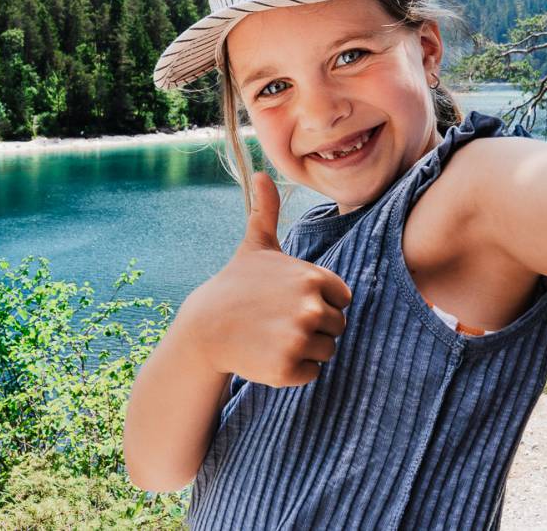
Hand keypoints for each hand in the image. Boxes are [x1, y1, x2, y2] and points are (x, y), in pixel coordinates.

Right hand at [182, 172, 353, 386]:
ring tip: (273, 336)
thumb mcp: (255, 246)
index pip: (342, 298)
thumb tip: (260, 173)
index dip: (320, 301)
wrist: (204, 328)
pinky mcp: (287, 368)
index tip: (289, 301)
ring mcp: (299, 339)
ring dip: (305, 349)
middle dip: (313, 327)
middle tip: (278, 321)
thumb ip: (267, 211)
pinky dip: (294, 370)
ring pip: (327, 351)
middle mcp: (310, 307)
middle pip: (337, 326)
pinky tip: (269, 355)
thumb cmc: (235, 285)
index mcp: (313, 277)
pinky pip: (312, 373)